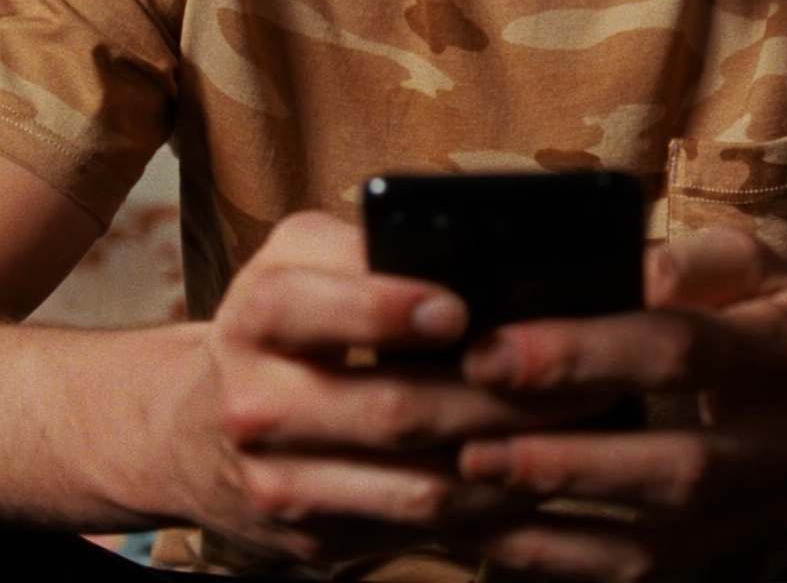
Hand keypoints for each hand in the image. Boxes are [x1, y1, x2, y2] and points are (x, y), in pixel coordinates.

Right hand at [184, 210, 618, 566]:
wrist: (196, 430)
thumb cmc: (283, 321)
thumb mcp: (302, 260)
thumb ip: (370, 246)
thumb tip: (472, 245)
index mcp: (257, 315)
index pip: (309, 308)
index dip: (385, 310)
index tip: (458, 308)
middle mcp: (259, 407)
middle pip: (392, 410)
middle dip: (499, 394)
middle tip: (587, 371)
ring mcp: (284, 486)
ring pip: (419, 487)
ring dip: (515, 459)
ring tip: (590, 425)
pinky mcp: (317, 541)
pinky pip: (422, 531)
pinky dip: (493, 506)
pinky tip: (544, 473)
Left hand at [452, 226, 786, 582]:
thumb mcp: (765, 269)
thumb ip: (691, 259)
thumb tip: (613, 261)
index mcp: (781, 353)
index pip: (679, 349)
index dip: (587, 351)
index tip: (497, 348)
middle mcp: (769, 451)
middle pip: (664, 468)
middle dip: (562, 460)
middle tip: (466, 440)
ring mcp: (747, 526)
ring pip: (641, 547)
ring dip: (543, 530)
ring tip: (454, 495)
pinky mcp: (721, 573)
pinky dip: (550, 569)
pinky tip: (480, 539)